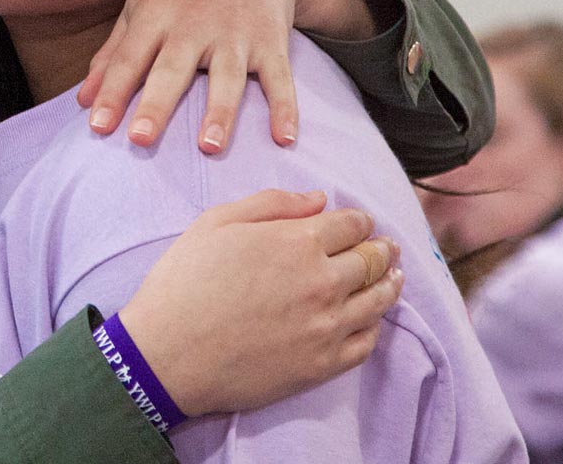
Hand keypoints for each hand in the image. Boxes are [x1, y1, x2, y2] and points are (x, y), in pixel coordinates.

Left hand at [78, 0, 371, 150]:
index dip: (112, 92)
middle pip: (172, 69)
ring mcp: (235, 35)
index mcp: (156, 16)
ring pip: (227, 77)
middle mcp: (193, 25)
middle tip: (140, 139)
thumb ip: (113, 54)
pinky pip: (279, 78)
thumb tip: (82, 101)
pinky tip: (285, 139)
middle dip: (156, 103)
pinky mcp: (271, 42)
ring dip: (220, 111)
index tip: (97, 128)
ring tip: (209, 147)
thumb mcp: (142, 7)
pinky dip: (285, 107)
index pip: (128, 59)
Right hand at [118, 189, 401, 416]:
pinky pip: (366, 342)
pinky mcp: (323, 364)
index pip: (351, 224)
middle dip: (381, 249)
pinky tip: (371, 318)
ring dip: (390, 283)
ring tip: (394, 277)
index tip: (360, 223)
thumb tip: (317, 199)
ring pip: (378, 300)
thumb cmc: (184, 282)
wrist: (168, 354)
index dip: (359, 220)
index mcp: (298, 242)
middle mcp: (323, 281)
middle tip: (386, 247)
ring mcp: (327, 325)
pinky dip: (375, 326)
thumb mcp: (215, 223)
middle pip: (372, 260)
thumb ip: (270, 203)